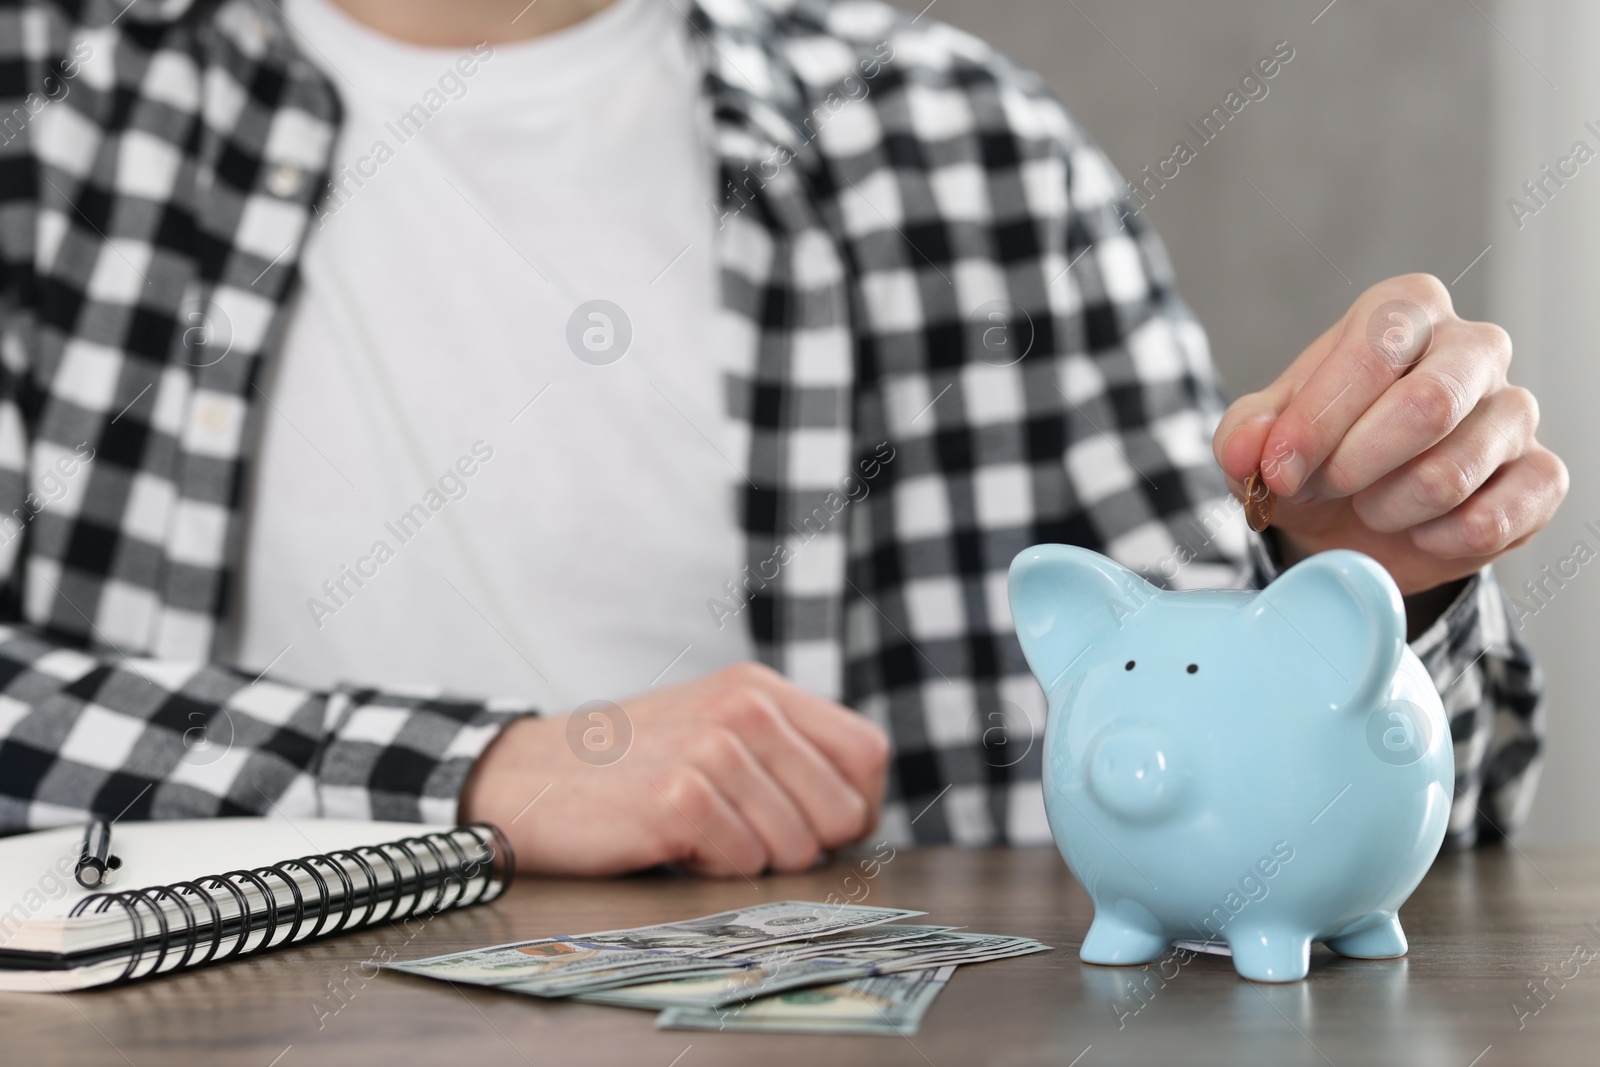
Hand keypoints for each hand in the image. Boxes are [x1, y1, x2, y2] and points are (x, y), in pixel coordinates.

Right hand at [458, 662, 889, 876]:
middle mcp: (744, 708)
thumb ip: (787, 754)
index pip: (869, 755)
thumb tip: (861, 813)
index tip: (810, 825)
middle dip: (803, 844)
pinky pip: (744, 865)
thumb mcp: (715, 731)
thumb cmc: (629, 767)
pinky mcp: (679, 799)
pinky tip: (671, 844)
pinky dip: (712, 870)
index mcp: (760, 688)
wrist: (523, 778)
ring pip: (796, 848)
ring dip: (749, 860)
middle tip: (739, 833)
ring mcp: (712, 751)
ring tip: (696, 832)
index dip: (854, 806)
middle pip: (843, 812)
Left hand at [1213, 273, 1566, 596]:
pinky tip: (1415, 529)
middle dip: (1352, 466)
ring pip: (1450, 474)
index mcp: (1406, 310)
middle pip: (1428, 404)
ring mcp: (1515, 411)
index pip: (1373, 351)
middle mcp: (1474, 347)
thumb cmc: (1316, 454)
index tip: (1278, 471)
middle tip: (1320, 488)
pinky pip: (1489, 521)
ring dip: (1385, 508)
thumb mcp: (1263, 438)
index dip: (1317, 421)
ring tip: (1367, 504)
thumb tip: (1245, 451)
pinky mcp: (1541, 477)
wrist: (1357, 520)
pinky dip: (1432, 540)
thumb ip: (1246, 433)